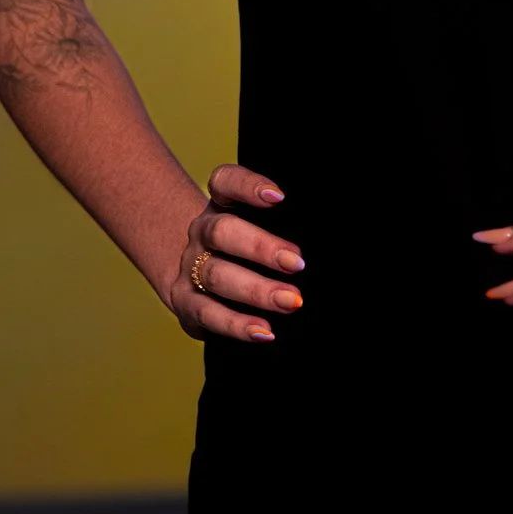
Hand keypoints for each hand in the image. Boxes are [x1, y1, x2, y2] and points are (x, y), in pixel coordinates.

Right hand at [167, 164, 305, 343]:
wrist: (195, 274)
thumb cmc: (246, 246)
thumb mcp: (259, 225)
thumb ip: (286, 225)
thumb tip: (327, 243)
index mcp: (221, 204)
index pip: (226, 182)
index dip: (248, 186)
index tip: (280, 197)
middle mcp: (202, 232)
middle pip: (223, 231)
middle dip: (262, 248)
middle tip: (298, 263)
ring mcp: (191, 267)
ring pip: (217, 275)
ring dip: (257, 290)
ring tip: (291, 302)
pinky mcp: (186, 303)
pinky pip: (208, 314)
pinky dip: (237, 324)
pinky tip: (265, 331)